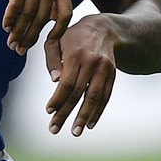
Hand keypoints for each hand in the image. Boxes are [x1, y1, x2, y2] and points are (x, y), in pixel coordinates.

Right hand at [0, 0, 71, 54]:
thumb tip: (51, 18)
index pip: (66, 13)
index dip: (60, 31)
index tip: (49, 42)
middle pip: (44, 17)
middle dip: (31, 36)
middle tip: (20, 48)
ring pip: (29, 13)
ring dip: (18, 30)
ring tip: (11, 41)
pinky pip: (16, 3)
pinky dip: (10, 17)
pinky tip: (5, 25)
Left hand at [44, 15, 115, 135]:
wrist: (103, 29)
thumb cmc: (73, 36)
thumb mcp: (56, 39)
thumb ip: (52, 59)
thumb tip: (54, 82)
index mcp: (76, 54)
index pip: (67, 82)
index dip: (58, 98)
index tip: (48, 111)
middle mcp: (92, 62)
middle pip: (79, 92)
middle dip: (66, 112)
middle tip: (54, 129)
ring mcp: (104, 69)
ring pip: (95, 97)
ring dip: (85, 116)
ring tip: (76, 131)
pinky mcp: (112, 75)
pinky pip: (106, 96)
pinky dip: (98, 111)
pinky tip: (90, 123)